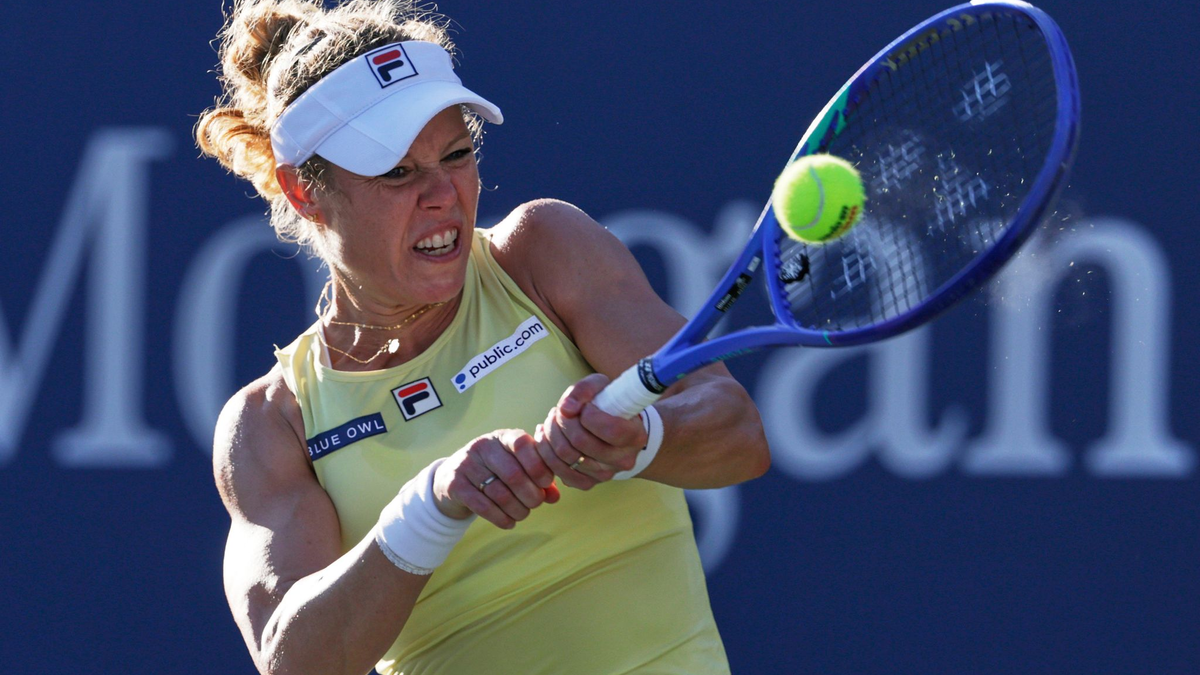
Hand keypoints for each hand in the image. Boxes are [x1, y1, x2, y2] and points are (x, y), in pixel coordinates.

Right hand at [432, 429, 560, 528]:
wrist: (452, 478)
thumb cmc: (494, 471)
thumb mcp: (516, 466)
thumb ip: (538, 477)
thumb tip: (555, 496)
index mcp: (502, 437)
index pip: (522, 444)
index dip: (538, 465)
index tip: (546, 482)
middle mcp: (482, 447)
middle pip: (514, 474)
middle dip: (531, 494)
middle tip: (536, 503)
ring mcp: (466, 465)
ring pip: (500, 494)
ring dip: (518, 510)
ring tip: (523, 514)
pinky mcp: (455, 485)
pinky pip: (484, 507)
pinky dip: (501, 518)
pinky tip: (509, 522)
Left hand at [532, 374, 648, 489]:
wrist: (614, 430)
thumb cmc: (608, 406)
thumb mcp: (601, 387)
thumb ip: (585, 390)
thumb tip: (566, 409)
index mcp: (634, 436)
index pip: (610, 429)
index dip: (588, 415)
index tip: (584, 407)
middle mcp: (622, 459)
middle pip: (580, 442)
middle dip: (562, 422)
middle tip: (559, 411)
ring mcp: (605, 474)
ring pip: (565, 457)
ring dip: (550, 434)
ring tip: (552, 421)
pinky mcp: (587, 483)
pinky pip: (559, 472)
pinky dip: (546, 452)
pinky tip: (546, 438)